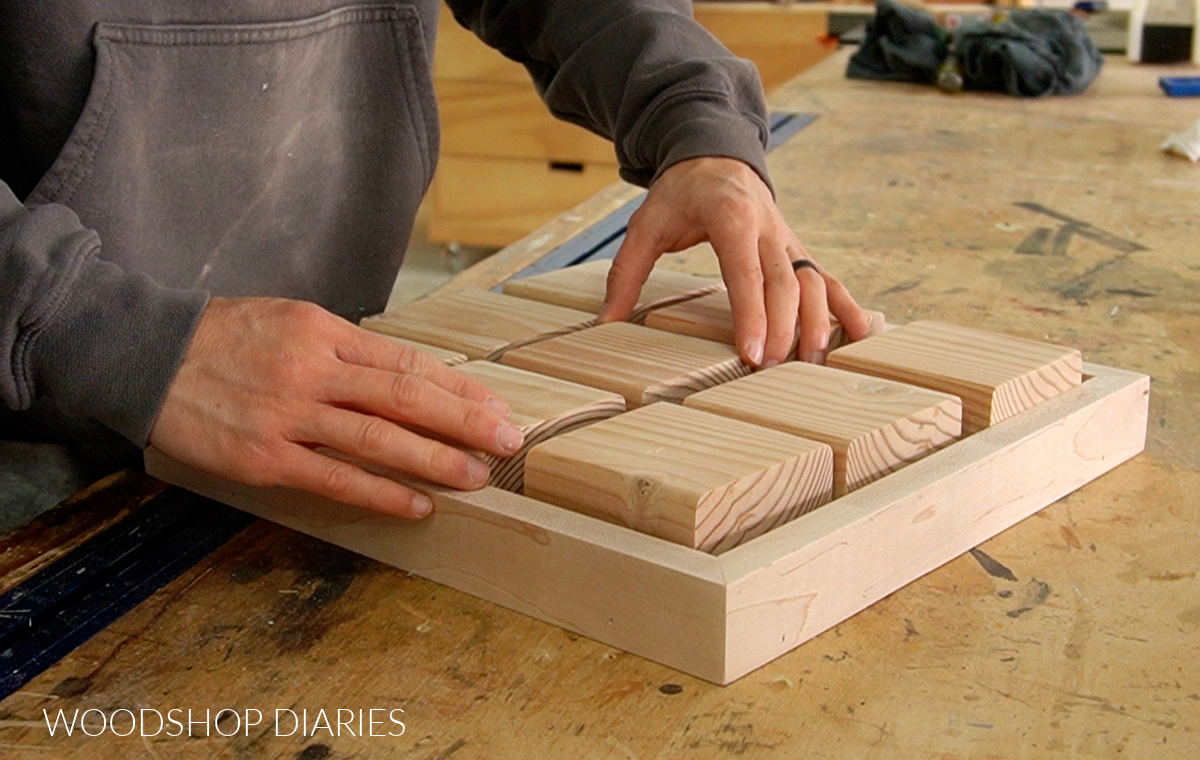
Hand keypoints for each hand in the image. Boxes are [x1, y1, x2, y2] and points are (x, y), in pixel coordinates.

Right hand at [148, 297, 523, 517]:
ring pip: (378, 438)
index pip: (407, 362)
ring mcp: (290, 415)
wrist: (144, 354)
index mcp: (325, 333)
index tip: (495, 405)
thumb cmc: (224, 336)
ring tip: (477, 477)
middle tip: (508, 441)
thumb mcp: (290, 320)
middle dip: (465, 421)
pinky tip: (416, 506)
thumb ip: (345, 347)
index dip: (458, 386)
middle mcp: (314, 370)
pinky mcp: (264, 456)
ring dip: (435, 460)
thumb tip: (403, 375)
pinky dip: (381, 494)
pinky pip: (335, 479)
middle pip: (406, 397)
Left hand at [598, 157, 869, 365]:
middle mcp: (768, 226)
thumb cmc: (680, 193)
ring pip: (814, 281)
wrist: (716, 154)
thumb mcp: (645, 225)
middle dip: (783, 327)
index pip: (744, 269)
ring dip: (818, 322)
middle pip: (785, 281)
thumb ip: (626, 272)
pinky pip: (828, 279)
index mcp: (731, 215)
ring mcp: (789, 237)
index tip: (751, 351)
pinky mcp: (798, 249)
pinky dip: (847, 307)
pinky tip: (861, 336)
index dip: (751, 312)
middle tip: (772, 368)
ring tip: (815, 363)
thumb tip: (607, 320)